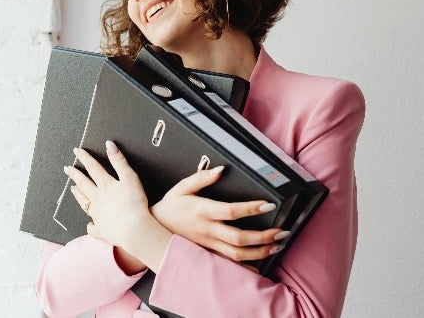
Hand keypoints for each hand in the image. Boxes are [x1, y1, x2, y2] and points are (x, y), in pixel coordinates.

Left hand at [65, 141, 152, 250]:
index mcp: (105, 185)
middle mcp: (98, 198)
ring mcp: (97, 214)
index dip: (85, 158)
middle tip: (67, 168)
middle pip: (84, 184)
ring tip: (73, 189)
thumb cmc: (134, 203)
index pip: (93, 168)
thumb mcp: (130, 177)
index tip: (76, 151)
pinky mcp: (101, 228)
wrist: (133, 228)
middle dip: (75, 174)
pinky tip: (89, 224)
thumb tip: (109, 145)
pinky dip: (90, 224)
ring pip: (84, 202)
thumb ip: (119, 161)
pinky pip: (93, 226)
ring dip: (78, 194)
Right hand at [150, 166, 289, 263]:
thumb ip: (201, 177)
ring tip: (277, 246)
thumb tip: (220, 169)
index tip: (268, 205)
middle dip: (263, 236)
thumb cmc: (169, 206)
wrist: (153, 229)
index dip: (251, 208)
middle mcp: (207, 230)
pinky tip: (260, 263)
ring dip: (260, 252)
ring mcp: (208, 244)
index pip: (231, 211)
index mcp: (202, 211)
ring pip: (237, 254)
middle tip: (282, 232)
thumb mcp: (182, 187)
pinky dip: (246, 266)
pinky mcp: (207, 253)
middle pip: (239, 238)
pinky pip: (229, 263)